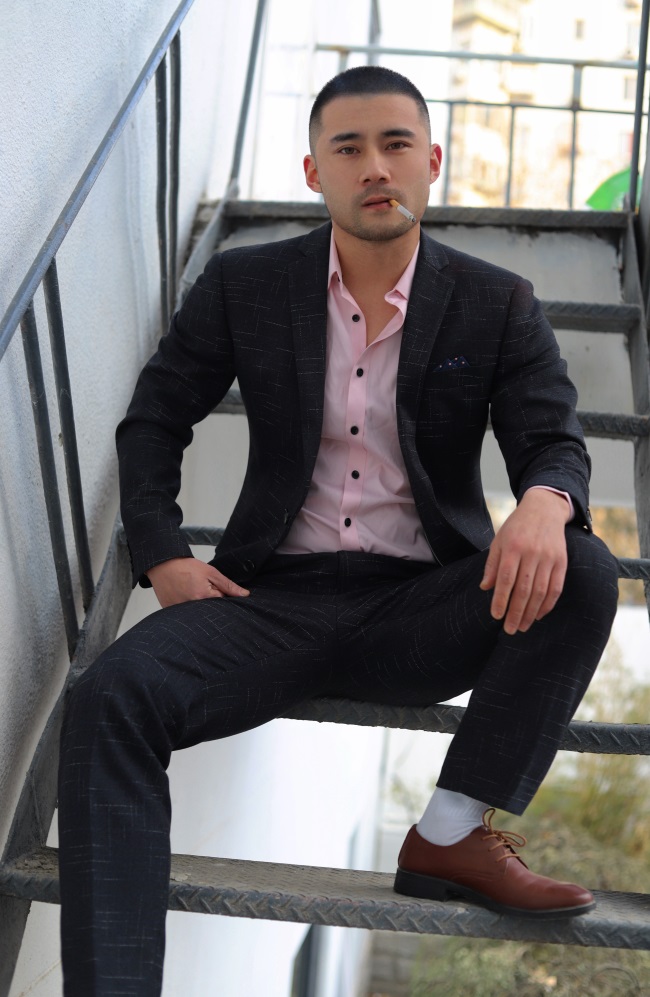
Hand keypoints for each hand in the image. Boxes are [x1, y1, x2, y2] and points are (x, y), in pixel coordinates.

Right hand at [146, 557, 249, 608]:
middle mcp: (191, 608)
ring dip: (196, 604)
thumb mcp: (211, 572)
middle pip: (209, 610)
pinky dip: (184, 607)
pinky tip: (181, 595)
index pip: (221, 602)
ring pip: (196, 612)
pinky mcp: (170, 612)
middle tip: (198, 587)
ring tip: (189, 590)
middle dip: (208, 600)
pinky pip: (183, 613)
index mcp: (204, 597)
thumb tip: (244, 594)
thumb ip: (228, 585)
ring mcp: (179, 611)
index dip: (220, 593)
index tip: (213, 586)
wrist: (162, 565)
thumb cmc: (185, 567)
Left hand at [480, 490, 570, 634]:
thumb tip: (485, 588)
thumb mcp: (499, 540)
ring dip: (531, 612)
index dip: (501, 600)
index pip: (506, 579)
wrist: (544, 509)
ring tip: (523, 626)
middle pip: (524, 589)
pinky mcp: (562, 561)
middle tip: (510, 629)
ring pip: (541, 591)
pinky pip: (556, 587)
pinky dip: (548, 604)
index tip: (496, 616)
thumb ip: (492, 564)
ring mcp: (549, 557)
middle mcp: (532, 553)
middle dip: (516, 612)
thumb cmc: (516, 527)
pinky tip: (539, 615)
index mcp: (514, 547)